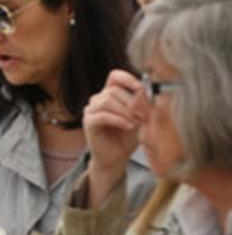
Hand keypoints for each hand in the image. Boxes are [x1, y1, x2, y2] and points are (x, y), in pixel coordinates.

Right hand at [83, 69, 148, 207]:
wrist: (117, 158)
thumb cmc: (127, 138)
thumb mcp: (139, 118)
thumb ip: (141, 105)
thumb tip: (144, 92)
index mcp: (110, 94)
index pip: (115, 76)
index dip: (127, 78)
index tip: (140, 88)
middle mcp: (98, 99)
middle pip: (114, 90)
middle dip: (133, 102)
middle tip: (145, 116)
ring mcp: (91, 110)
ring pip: (107, 101)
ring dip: (126, 111)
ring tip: (136, 123)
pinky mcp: (89, 122)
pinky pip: (103, 115)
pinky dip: (119, 120)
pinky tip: (128, 127)